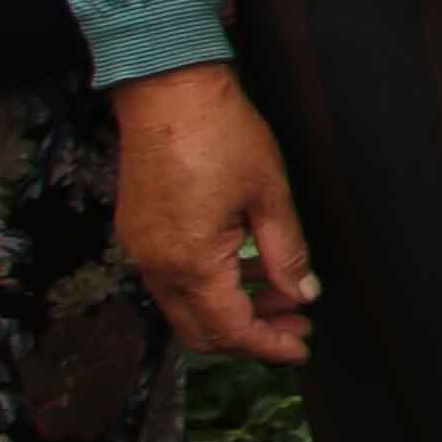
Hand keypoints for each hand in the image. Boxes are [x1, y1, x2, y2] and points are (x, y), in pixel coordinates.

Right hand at [111, 64, 316, 361]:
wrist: (168, 93)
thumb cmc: (221, 135)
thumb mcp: (270, 195)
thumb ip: (286, 252)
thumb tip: (303, 293)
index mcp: (191, 262)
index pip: (230, 329)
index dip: (268, 346)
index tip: (300, 349)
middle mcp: (157, 265)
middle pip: (201, 330)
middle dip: (251, 335)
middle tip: (296, 324)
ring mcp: (142, 250)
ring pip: (186, 306)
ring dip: (232, 309)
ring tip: (282, 294)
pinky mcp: (139, 232)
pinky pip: (173, 279)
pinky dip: (210, 285)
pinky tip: (248, 268)